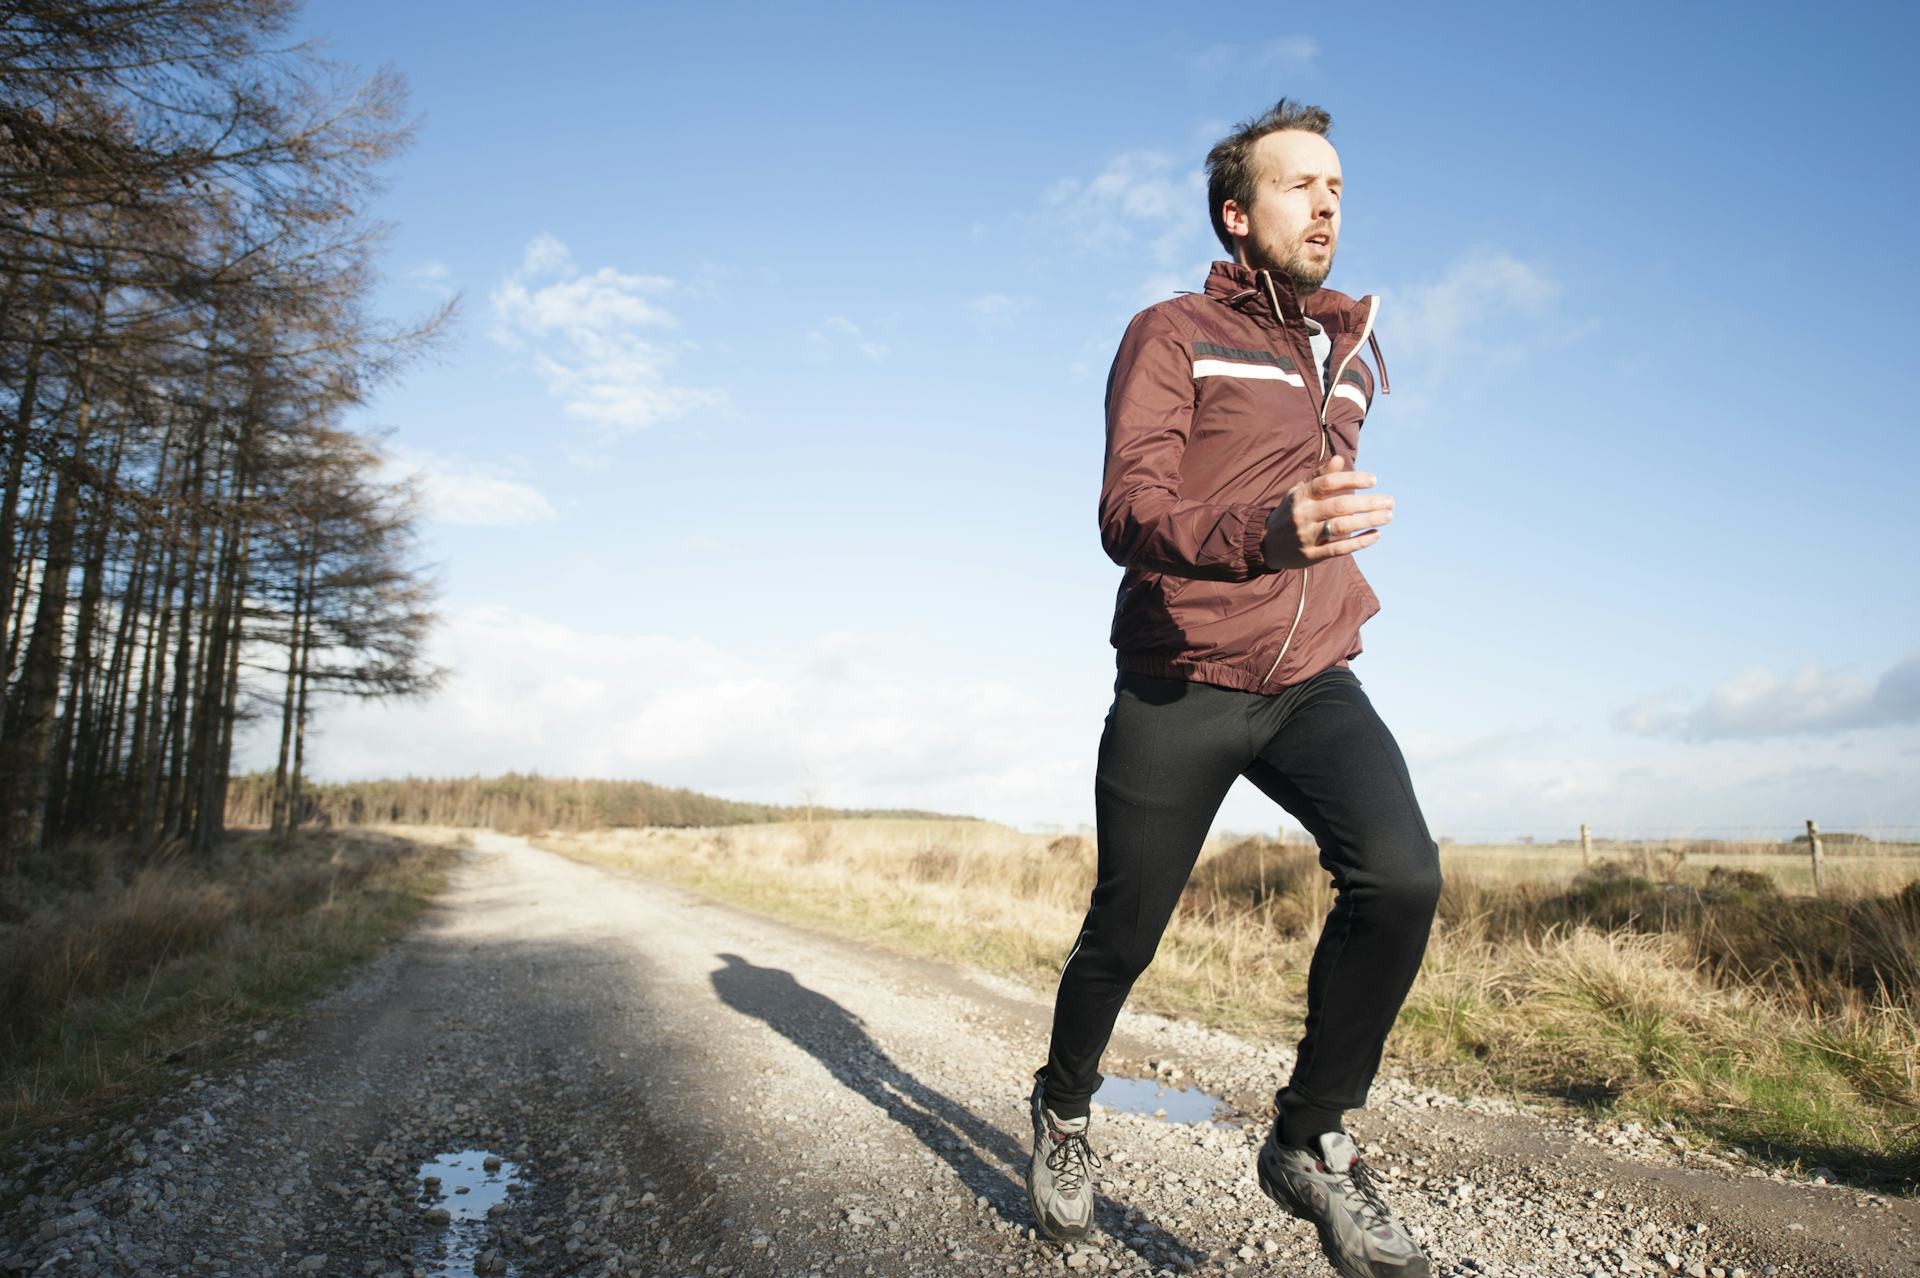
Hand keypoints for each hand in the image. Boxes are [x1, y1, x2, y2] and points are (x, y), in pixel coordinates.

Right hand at [1261, 454, 1392, 570]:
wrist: (1266, 543)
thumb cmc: (1291, 511)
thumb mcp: (1300, 491)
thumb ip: (1320, 475)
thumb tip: (1341, 458)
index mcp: (1300, 495)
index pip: (1328, 483)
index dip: (1352, 479)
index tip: (1374, 480)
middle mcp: (1302, 514)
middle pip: (1339, 506)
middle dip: (1367, 503)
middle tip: (1390, 501)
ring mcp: (1306, 536)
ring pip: (1341, 527)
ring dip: (1367, 521)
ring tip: (1388, 516)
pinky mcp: (1311, 555)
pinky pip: (1338, 549)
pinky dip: (1359, 542)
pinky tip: (1375, 534)